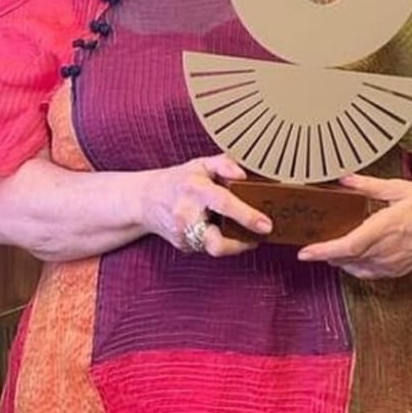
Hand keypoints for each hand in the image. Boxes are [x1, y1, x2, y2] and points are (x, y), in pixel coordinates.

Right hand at [142, 153, 272, 256]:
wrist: (145, 199)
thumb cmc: (179, 180)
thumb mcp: (200, 165)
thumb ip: (224, 164)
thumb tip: (244, 174)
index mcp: (195, 189)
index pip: (223, 203)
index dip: (247, 216)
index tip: (266, 225)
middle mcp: (186, 214)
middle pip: (216, 243)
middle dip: (240, 245)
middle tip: (256, 237)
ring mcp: (182, 234)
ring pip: (215, 248)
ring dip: (231, 242)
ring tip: (236, 229)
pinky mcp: (183, 246)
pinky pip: (208, 248)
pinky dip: (217, 240)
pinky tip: (215, 228)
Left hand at [296, 173, 411, 278]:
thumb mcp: (399, 188)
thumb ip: (368, 185)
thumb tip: (343, 178)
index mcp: (387, 227)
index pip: (349, 245)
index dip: (324, 250)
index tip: (304, 251)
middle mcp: (389, 249)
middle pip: (348, 258)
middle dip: (325, 254)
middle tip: (308, 245)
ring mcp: (395, 263)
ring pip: (357, 268)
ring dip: (339, 260)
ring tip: (325, 249)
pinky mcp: (400, 270)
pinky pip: (370, 274)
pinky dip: (355, 268)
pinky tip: (348, 259)